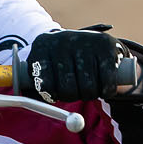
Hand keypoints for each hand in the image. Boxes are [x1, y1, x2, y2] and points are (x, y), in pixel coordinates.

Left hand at [18, 27, 136, 102]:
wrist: (88, 39)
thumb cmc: (61, 61)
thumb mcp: (44, 67)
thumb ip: (35, 87)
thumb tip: (37, 104)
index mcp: (42, 45)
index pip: (44, 84)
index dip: (51, 95)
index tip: (56, 94)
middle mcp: (62, 40)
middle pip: (68, 88)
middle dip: (72, 96)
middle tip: (75, 92)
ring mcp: (85, 41)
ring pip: (88, 88)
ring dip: (90, 95)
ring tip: (88, 86)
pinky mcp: (106, 46)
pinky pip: (107, 83)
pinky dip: (106, 91)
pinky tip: (103, 85)